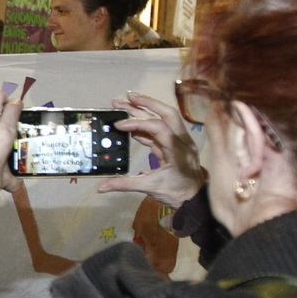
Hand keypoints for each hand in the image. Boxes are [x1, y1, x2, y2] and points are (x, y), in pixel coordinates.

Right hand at [96, 91, 205, 209]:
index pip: (158, 128)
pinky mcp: (174, 145)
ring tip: (124, 104)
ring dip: (145, 110)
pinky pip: (160, 131)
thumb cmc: (177, 193)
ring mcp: (180, 141)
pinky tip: (130, 126)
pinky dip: (145, 126)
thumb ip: (125, 184)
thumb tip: (101, 187)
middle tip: (126, 97)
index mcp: (178, 149)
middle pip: (167, 113)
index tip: (119, 125)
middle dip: (146, 103)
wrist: (196, 200)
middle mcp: (182, 141)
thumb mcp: (150, 187)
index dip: (138, 123)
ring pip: (164, 119)